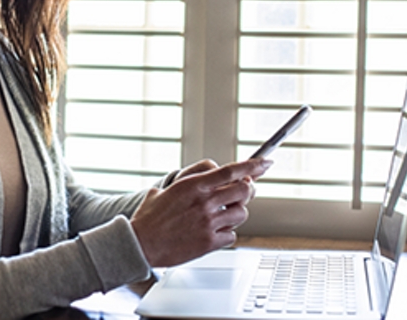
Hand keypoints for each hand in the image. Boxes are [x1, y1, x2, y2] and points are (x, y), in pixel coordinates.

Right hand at [130, 158, 271, 267]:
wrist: (140, 243)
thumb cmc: (150, 217)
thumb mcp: (167, 189)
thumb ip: (190, 180)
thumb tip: (208, 174)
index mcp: (194, 185)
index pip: (231, 170)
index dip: (253, 165)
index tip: (266, 163)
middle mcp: (204, 202)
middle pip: (244, 190)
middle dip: (248, 190)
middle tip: (243, 192)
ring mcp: (209, 222)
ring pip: (242, 213)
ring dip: (237, 213)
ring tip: (224, 215)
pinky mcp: (209, 242)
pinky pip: (232, 235)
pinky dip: (227, 233)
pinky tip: (215, 232)